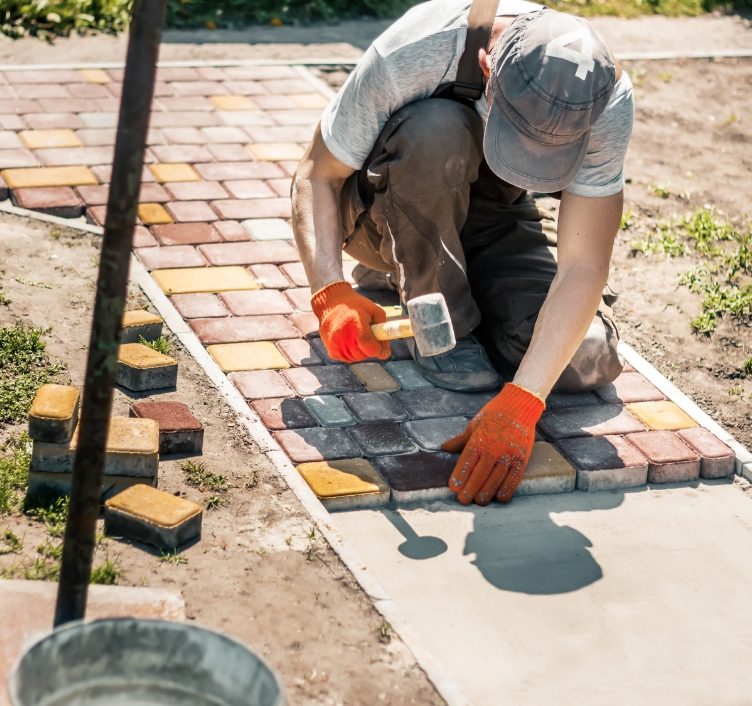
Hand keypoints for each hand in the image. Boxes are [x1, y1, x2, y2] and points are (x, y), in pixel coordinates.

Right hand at [311, 281, 389, 362]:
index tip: (380, 344)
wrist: (332, 304)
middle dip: (369, 348)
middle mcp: (342, 334)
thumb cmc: (358, 307)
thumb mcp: (375, 311)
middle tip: (366, 334)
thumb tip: (385, 354)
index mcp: (355, 322)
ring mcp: (335, 344)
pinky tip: (348, 339)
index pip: (368, 344)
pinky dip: (351, 352)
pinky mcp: (332, 351)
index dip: (377, 348)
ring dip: (360, 350)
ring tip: (356, 335)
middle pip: (363, 354)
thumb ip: (384, 331)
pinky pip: (348, 358)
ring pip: (356, 358)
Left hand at [441, 383, 544, 504]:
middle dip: (470, 490)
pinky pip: (513, 481)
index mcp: (479, 439)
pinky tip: (498, 497)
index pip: (467, 461)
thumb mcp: (474, 424)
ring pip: (495, 481)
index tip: (453, 488)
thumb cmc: (494, 415)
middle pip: (480, 475)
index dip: (460, 476)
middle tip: (463, 500)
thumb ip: (460, 439)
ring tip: (479, 501)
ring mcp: (509, 455)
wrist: (520, 407)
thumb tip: (443, 448)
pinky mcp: (521, 460)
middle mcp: (494, 448)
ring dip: (486, 494)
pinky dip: (505, 491)